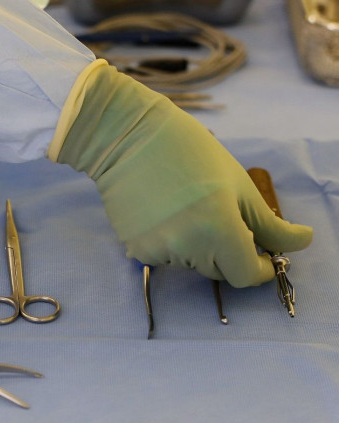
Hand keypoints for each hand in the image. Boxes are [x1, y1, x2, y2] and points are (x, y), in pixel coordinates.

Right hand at [52, 60, 311, 286]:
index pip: (246, 275)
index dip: (261, 268)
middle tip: (222, 216)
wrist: (128, 139)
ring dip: (199, 247)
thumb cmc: (191, 153)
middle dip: (229, 252)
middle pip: (219, 271)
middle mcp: (188, 248)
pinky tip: (165, 212)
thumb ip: (270, 224)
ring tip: (187, 208)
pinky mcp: (136, 249)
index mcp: (220, 230)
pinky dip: (173, 242)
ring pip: (191, 264)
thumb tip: (300, 243)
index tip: (265, 255)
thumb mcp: (239, 185)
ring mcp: (158, 251)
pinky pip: (165, 256)